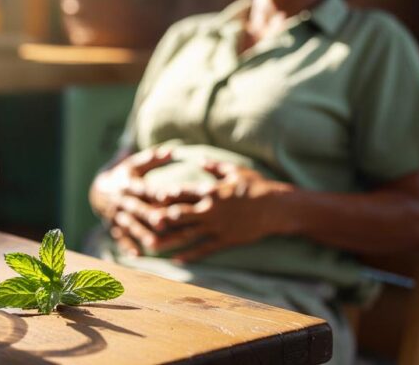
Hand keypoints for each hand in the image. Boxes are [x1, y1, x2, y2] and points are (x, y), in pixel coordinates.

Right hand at [90, 148, 171, 256]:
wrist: (97, 190)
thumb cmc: (124, 175)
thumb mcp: (134, 165)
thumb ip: (152, 159)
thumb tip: (172, 150)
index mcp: (129, 184)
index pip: (144, 188)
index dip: (155, 192)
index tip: (168, 196)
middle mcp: (122, 201)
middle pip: (137, 209)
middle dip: (149, 216)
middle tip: (162, 223)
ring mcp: (117, 216)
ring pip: (130, 226)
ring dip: (141, 234)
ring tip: (154, 244)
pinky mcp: (113, 228)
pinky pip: (120, 238)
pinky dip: (127, 246)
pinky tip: (137, 255)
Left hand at [125, 161, 291, 261]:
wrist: (277, 208)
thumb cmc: (256, 186)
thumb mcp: (235, 171)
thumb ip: (213, 167)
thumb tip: (198, 159)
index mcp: (211, 191)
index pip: (182, 193)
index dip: (163, 195)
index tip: (146, 197)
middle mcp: (210, 210)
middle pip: (179, 215)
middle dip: (160, 219)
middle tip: (140, 223)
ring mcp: (217, 227)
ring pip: (188, 235)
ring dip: (168, 241)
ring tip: (151, 247)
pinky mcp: (225, 240)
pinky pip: (204, 249)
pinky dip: (190, 255)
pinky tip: (176, 259)